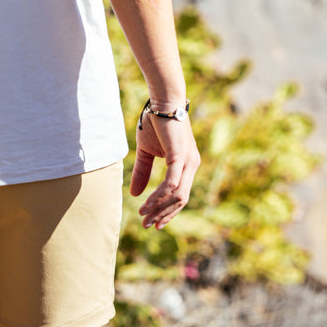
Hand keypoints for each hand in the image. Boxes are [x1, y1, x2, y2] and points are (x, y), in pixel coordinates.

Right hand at [130, 111, 199, 228]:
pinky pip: (173, 182)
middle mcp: (192, 166)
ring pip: (177, 195)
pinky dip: (161, 194)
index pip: (180, 196)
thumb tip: (134, 194)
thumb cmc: (156, 123)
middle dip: (163, 215)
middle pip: (180, 200)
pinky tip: (149, 202)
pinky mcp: (180, 155)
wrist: (162, 101)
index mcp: (187, 166)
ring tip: (144, 214)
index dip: (167, 212)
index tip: (154, 224)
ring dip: (160, 207)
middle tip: (147, 224)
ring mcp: (189, 161)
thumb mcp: (146, 152)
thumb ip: (142, 172)